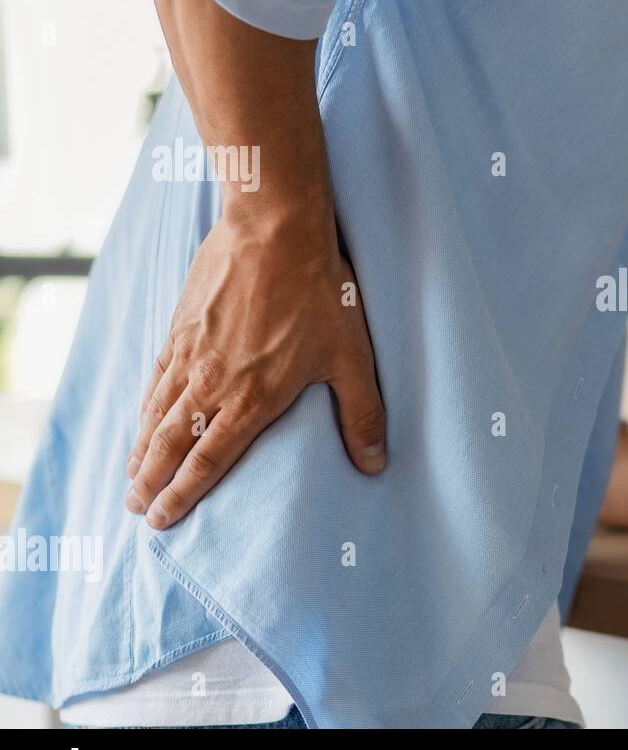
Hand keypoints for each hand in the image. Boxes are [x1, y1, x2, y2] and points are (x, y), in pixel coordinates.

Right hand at [124, 217, 385, 529]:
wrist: (275, 229)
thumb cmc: (319, 293)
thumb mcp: (352, 358)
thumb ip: (362, 414)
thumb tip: (376, 464)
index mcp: (250, 400)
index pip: (207, 462)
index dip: (182, 495)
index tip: (161, 520)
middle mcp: (210, 383)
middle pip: (169, 444)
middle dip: (149, 482)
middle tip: (134, 511)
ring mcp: (189, 353)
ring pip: (155, 413)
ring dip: (140, 449)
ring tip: (130, 476)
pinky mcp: (180, 325)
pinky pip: (154, 376)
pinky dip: (144, 405)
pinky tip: (142, 415)